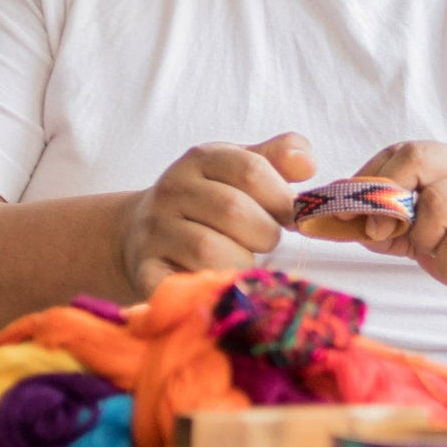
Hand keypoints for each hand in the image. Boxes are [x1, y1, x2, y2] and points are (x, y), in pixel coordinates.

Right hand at [120, 133, 315, 295]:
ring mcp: (154, 230)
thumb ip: (278, 157)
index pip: (251, 170)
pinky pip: (179, 285)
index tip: (290, 216)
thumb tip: (307, 164)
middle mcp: (173, 190)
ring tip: (242, 261)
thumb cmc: (207, 200)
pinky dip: (205, 289)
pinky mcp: (144, 269)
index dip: (281, 198)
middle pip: (233, 210)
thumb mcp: (238, 168)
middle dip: (265, 233)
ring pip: (209, 251)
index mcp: (201, 159)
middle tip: (266, 241)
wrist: (138, 230)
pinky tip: (217, 285)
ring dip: (240, 263)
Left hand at [353, 141, 446, 324]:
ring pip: (436, 205)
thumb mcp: (433, 238)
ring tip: (444, 257)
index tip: (346, 213)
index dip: (366, 181)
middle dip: (384, 198)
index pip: (400, 152)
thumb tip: (336, 223)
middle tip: (379, 232)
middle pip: (414, 159)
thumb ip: (391, 228)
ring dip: (426, 241)